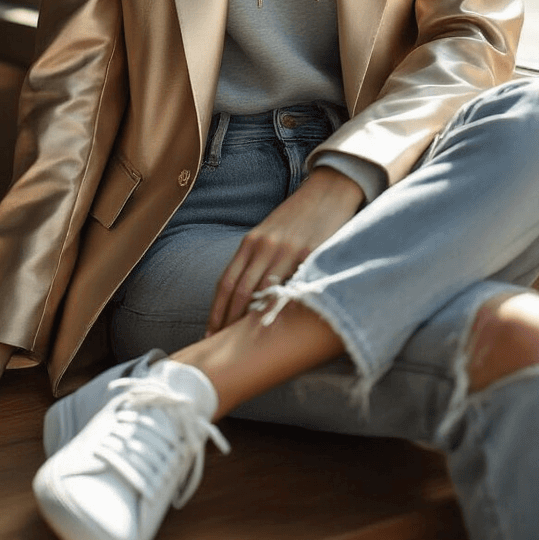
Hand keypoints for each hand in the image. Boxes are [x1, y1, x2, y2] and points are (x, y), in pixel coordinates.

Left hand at [207, 167, 363, 334]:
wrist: (328, 191)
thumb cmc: (297, 218)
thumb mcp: (270, 233)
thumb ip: (257, 259)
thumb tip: (243, 297)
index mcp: (251, 241)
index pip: (227, 282)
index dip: (216, 311)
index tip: (210, 334)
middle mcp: (265, 246)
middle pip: (241, 292)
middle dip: (229, 322)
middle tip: (224, 348)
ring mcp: (288, 250)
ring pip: (265, 292)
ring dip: (254, 320)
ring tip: (247, 345)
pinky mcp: (311, 253)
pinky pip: (294, 285)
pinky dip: (284, 307)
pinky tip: (280, 326)